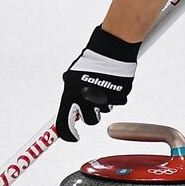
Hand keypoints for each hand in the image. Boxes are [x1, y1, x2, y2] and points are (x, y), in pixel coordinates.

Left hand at [57, 26, 140, 141]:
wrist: (111, 49)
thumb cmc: (90, 61)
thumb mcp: (72, 78)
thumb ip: (71, 96)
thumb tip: (69, 113)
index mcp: (71, 95)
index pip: (64, 124)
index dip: (69, 134)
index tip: (73, 136)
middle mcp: (87, 100)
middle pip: (90, 121)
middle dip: (91, 114)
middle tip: (93, 101)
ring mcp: (105, 99)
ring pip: (104, 111)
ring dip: (103, 102)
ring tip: (103, 85)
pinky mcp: (120, 96)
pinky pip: (117, 103)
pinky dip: (115, 96)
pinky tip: (113, 83)